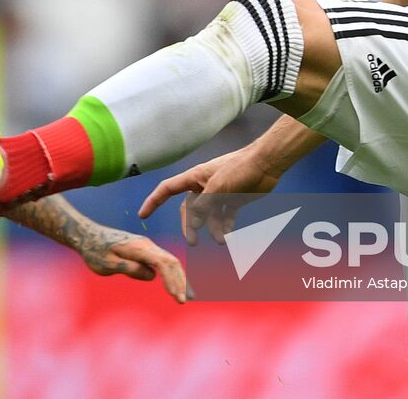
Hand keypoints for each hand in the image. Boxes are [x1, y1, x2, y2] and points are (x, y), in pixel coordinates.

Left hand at [78, 227, 187, 303]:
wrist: (87, 235)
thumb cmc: (94, 251)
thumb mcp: (107, 264)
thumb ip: (129, 268)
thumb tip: (151, 276)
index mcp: (138, 247)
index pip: (163, 263)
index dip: (172, 280)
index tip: (176, 298)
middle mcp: (146, 244)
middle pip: (171, 261)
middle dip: (180, 281)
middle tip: (183, 301)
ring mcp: (146, 246)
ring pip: (169, 261)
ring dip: (178, 278)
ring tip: (184, 296)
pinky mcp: (143, 251)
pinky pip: (162, 262)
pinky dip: (171, 274)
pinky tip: (173, 286)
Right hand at [139, 150, 283, 245]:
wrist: (265, 164)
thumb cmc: (239, 169)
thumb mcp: (219, 187)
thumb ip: (204, 205)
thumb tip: (193, 222)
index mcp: (195, 177)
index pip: (167, 189)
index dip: (153, 201)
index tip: (142, 214)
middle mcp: (203, 186)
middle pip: (190, 209)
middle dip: (191, 226)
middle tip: (193, 242)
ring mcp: (218, 194)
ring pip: (209, 216)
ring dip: (213, 229)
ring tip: (222, 240)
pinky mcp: (232, 200)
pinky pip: (224, 218)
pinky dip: (225, 227)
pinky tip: (229, 237)